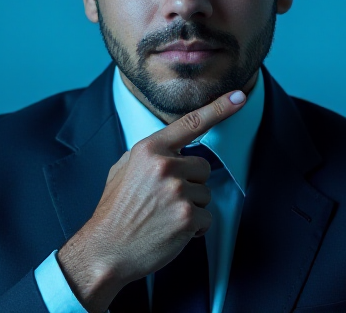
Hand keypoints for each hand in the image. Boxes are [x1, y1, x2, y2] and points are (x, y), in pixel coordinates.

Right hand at [56, 89, 246, 312]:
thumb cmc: (115, 211)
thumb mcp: (123, 169)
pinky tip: (171, 232)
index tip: (240, 96)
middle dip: (191, 184)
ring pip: (206, 193)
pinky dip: (193, 228)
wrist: (105, 249)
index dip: (219, 108)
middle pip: (203, 167)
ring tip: (164, 217)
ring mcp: (177, 191)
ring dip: (192, 207)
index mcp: (149, 150)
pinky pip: (206, 218)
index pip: (190, 124)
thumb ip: (150, 155)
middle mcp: (165, 166)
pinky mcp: (187, 217)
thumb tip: (171, 148)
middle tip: (164, 201)